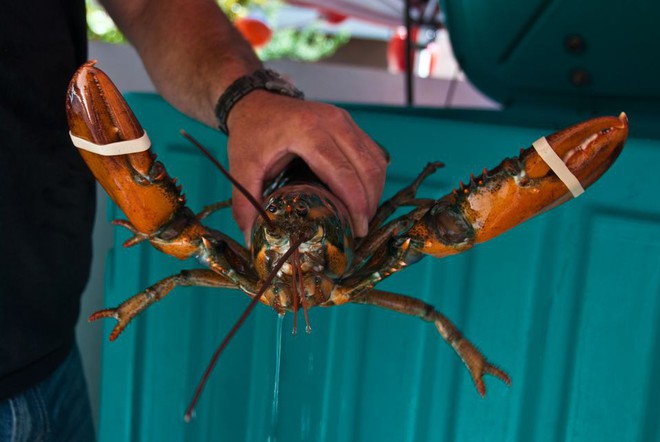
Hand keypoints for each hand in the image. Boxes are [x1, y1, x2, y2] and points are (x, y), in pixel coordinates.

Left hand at [226, 90, 388, 242]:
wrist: (255, 101)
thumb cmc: (251, 132)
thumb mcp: (242, 166)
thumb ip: (244, 203)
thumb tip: (250, 241)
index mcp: (308, 131)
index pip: (343, 172)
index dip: (355, 204)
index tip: (357, 230)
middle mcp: (333, 122)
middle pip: (367, 168)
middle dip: (369, 203)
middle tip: (360, 229)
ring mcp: (345, 120)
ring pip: (375, 161)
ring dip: (374, 191)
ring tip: (362, 216)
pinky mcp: (350, 124)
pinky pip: (373, 154)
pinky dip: (372, 178)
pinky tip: (362, 197)